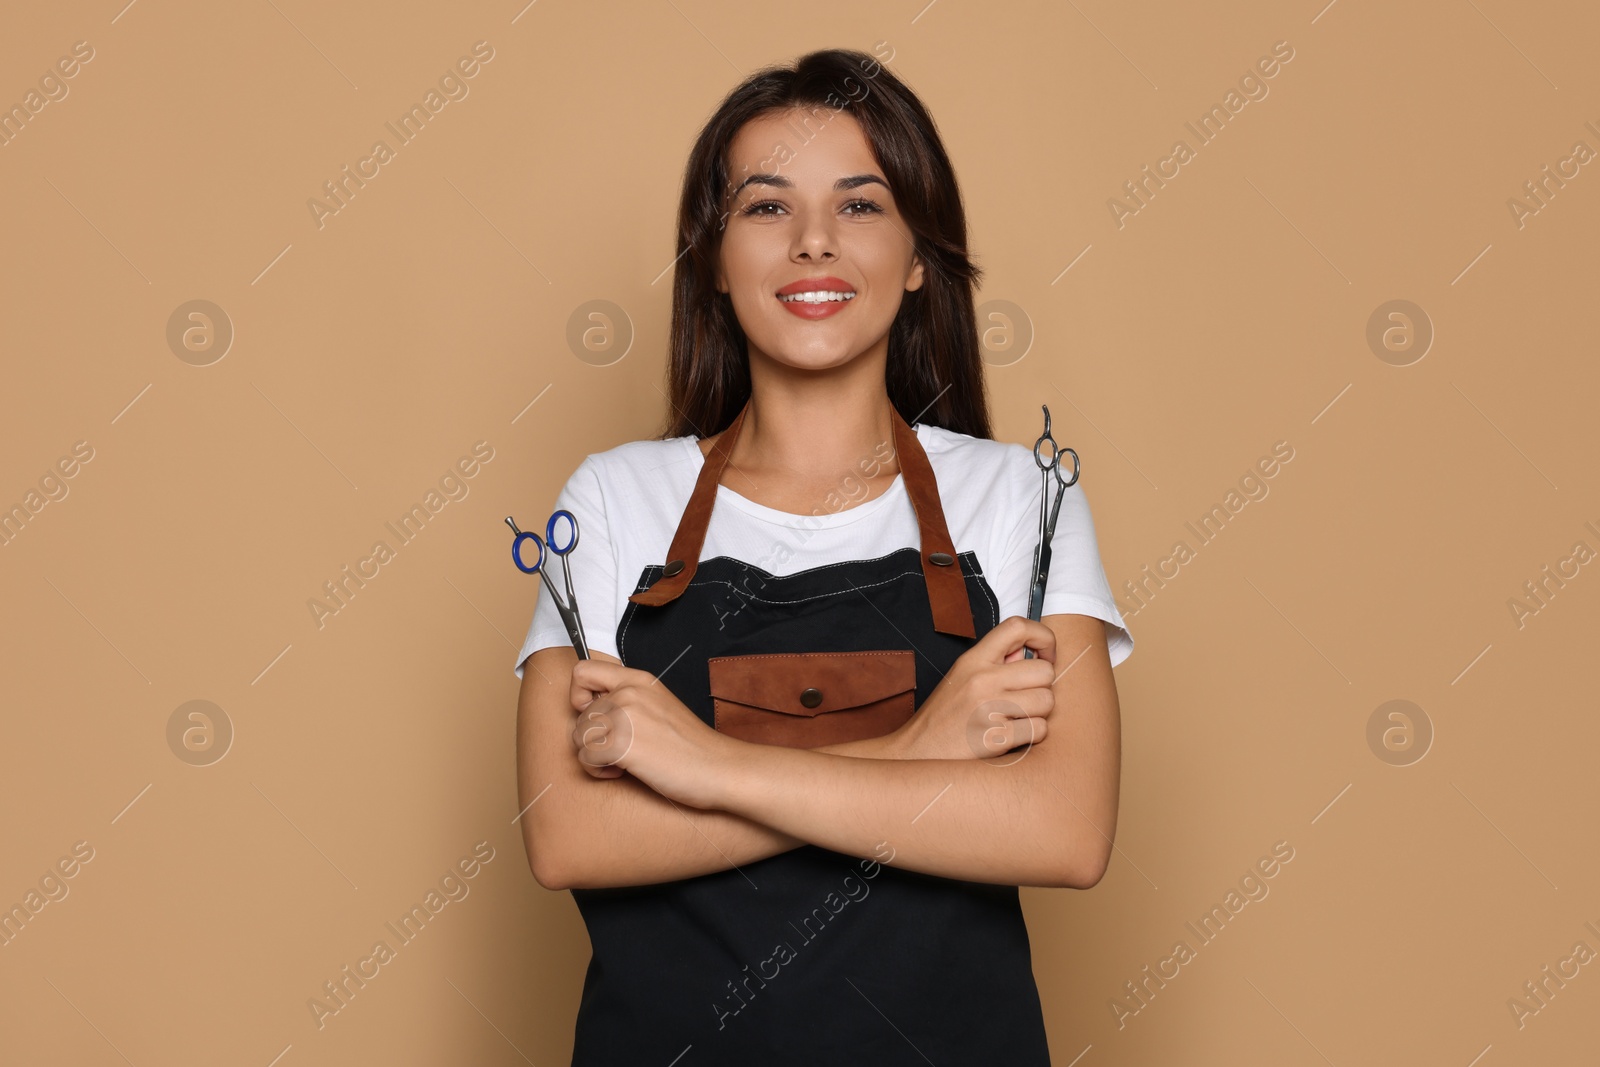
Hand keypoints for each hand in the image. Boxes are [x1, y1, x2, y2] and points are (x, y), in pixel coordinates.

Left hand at [568, 659, 730, 807]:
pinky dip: (598, 771)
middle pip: (579, 715)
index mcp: (639, 680)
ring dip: (593, 756)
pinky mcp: (621, 745)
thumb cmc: (691, 746)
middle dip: (592, 738)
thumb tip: (592, 710)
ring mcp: (624, 718)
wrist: (717, 768)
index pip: (583, 672)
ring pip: (578, 737)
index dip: (579, 695)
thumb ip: (628, 701)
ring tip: (620, 762)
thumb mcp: (659, 706)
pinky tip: (621, 772)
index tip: (597, 714)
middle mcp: (628, 693)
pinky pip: (585, 758)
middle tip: (619, 750)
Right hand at [889, 616, 1056, 760]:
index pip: (1017, 627)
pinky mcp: (996, 737)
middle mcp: (982, 679)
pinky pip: (1040, 729)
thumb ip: (996, 662)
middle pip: (1045, 671)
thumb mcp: (962, 677)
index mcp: (974, 660)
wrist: (918, 751)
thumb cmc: (945, 715)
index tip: (1044, 655)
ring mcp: (989, 708)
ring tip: (1017, 718)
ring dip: (1039, 713)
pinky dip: (1033, 735)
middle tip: (1026, 697)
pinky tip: (1013, 735)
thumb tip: (1027, 652)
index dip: (1042, 637)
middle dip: (1043, 687)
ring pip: (1047, 701)